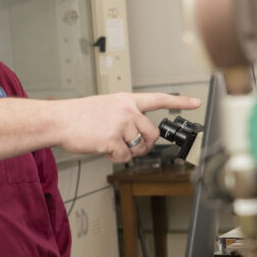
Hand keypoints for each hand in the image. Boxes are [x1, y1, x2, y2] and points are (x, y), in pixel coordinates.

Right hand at [56, 92, 200, 162]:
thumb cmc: (79, 115)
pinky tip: (103, 149)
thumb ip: (124, 114)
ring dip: (127, 152)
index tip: (196, 102)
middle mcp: (127, 110)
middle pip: (153, 133)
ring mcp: (121, 124)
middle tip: (131, 147)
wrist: (60, 120)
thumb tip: (136, 133)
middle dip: (145, 144)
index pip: (158, 99)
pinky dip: (114, 158)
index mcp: (126, 100)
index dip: (180, 101)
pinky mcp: (113, 139)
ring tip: (111, 145)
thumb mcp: (106, 105)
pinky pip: (124, 157)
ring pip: (139, 146)